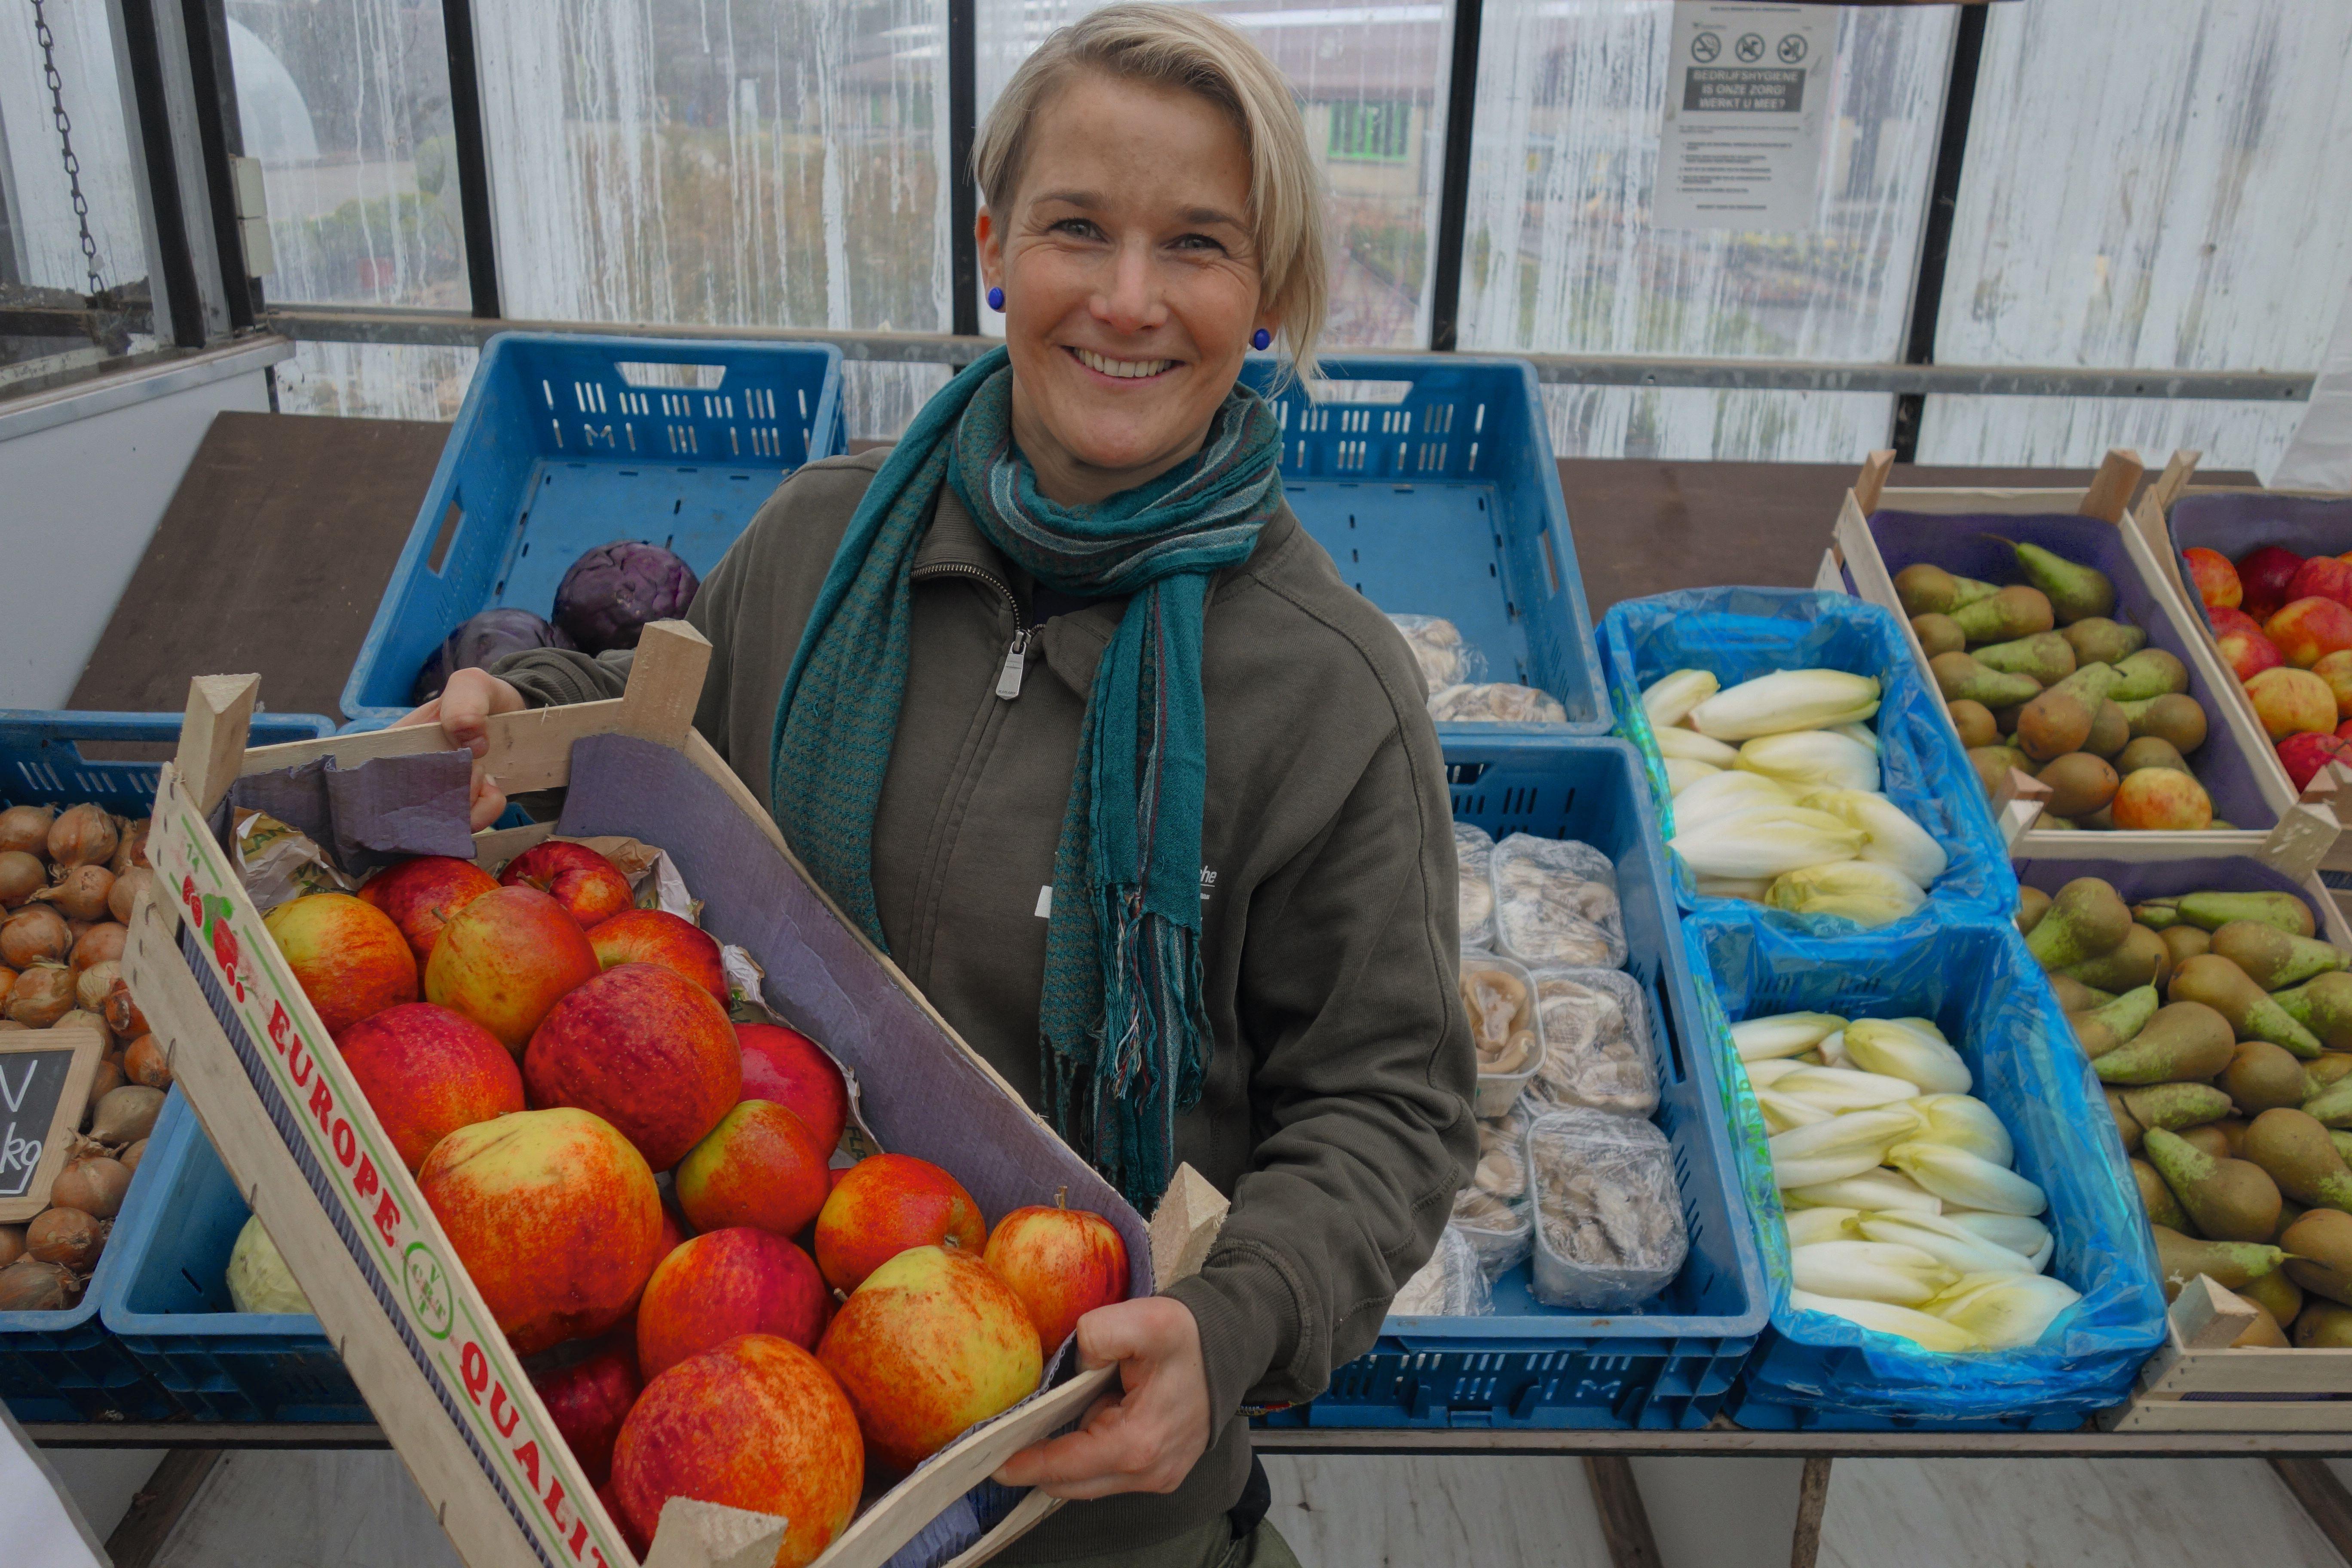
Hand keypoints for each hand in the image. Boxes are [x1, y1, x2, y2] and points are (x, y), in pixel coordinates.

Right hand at [396, 669, 525, 829]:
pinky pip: (468, 826)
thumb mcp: (471, 685)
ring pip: (439, 823)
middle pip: (410, 809)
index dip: (402, 783)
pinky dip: (486, 809)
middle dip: (448, 791)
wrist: (514, 717)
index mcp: (396, 746)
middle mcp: (408, 777)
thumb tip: (468, 740)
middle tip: (474, 766)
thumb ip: (464, 701)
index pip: (375, 779)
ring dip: (468, 801)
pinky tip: (492, 787)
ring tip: (483, 773)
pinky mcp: (460, 812)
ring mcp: (434, 798)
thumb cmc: (480, 699)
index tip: (440, 766)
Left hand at [993, 1296, 1210, 1499]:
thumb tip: (1073, 1355)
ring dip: (1067, 1457)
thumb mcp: (1147, 1319)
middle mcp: (1148, 1473)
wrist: (1233, 1347)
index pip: (1065, 1467)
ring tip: (1054, 1418)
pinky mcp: (1162, 1473)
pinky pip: (1108, 1474)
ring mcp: (1158, 1478)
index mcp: (1138, 1444)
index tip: (993, 1461)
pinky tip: (1087, 1420)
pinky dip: (1089, 1455)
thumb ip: (1100, 1330)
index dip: (1026, 1463)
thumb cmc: (1191, 1336)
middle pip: (1071, 1484)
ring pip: (1088, 1482)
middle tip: (1008, 1437)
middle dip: (1039, 1464)